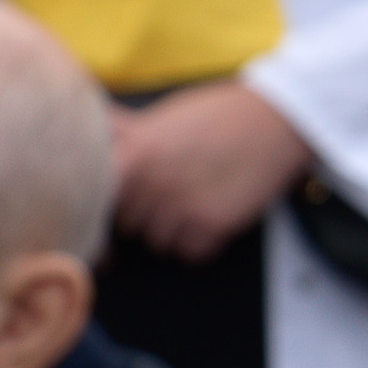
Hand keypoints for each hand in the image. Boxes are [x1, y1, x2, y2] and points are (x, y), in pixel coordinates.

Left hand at [110, 80, 312, 261]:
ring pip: (158, 243)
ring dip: (173, 231)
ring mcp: (184, 206)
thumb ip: (124, 131)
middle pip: (129, 225)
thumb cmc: (219, 115)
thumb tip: (92, 123)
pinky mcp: (214, 224)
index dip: (104, 209)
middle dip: (146, 216)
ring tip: (193, 204)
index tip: (114, 212)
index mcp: (134, 154)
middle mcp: (154, 183)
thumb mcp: (163, 117)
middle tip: (170, 195)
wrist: (275, 121)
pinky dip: (201, 242)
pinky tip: (212, 215)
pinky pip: (191, 253)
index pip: (98, 201)